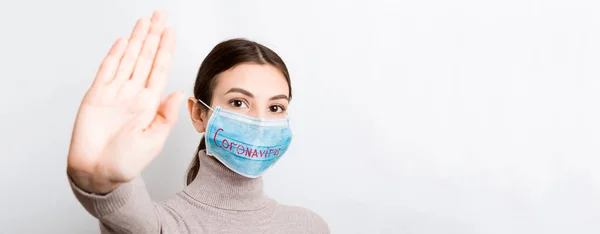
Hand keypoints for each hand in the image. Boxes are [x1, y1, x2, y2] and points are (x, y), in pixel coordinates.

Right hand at [67, 10, 182, 193]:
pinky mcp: (96, 96)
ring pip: (128, 59)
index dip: (165, 49)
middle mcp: (134, 94)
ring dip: (136, 39)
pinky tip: (123, 42)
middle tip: (160, 15)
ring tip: (144, 21)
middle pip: (145, 57)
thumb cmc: (126, 163)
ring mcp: (115, 93)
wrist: (97, 173)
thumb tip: (179, 93)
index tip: (171, 31)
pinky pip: (107, 70)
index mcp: (149, 103)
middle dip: (153, 36)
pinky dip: (114, 55)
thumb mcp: (154, 141)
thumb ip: (166, 116)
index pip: (160, 69)